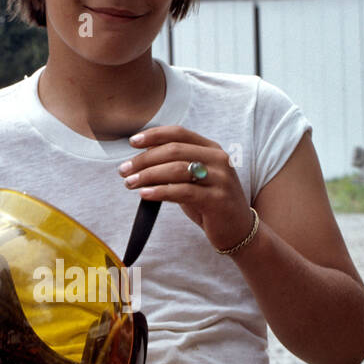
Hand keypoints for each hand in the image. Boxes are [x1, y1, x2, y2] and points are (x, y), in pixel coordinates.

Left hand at [118, 125, 253, 251]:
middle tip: (124, 169)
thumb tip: (143, 157)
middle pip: (174, 151)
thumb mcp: (195, 179)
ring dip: (148, 175)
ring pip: (177, 170)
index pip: (179, 133)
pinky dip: (160, 191)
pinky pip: (182, 192)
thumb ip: (176, 166)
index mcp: (212, 149)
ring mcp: (220, 179)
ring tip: (129, 183)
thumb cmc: (211, 203)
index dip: (154, 135)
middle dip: (144, 159)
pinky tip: (144, 194)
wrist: (239, 229)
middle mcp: (218, 160)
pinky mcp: (217, 200)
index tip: (132, 142)